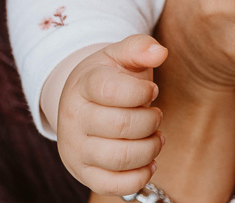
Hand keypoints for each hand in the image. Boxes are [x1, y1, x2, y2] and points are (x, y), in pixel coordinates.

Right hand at [56, 34, 166, 195]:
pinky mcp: (83, 174)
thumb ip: (140, 47)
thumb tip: (160, 52)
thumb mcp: (120, 55)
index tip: (151, 91)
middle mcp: (73, 118)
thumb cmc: (109, 77)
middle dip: (151, 121)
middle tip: (156, 115)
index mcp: (83, 85)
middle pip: (121, 126)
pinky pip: (112, 186)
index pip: (111, 90)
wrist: (81, 102)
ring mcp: (75, 149)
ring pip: (119, 158)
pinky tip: (149, 162)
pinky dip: (138, 177)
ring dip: (149, 149)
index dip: (141, 92)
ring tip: (155, 137)